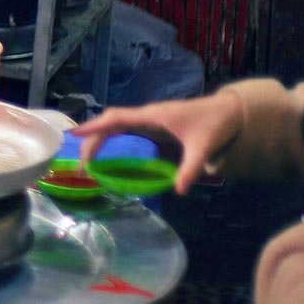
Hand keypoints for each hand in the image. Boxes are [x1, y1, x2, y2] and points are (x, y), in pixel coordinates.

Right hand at [73, 92, 243, 192]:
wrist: (228, 112)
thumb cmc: (214, 124)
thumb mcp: (203, 147)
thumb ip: (191, 168)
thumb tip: (178, 191)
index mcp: (153, 116)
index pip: (117, 118)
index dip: (95, 126)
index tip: (75, 134)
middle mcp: (146, 116)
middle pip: (111, 123)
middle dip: (93, 140)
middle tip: (82, 165)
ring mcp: (149, 120)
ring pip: (116, 126)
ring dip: (99, 140)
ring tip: (88, 161)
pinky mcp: (153, 126)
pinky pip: (125, 129)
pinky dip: (111, 139)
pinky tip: (106, 153)